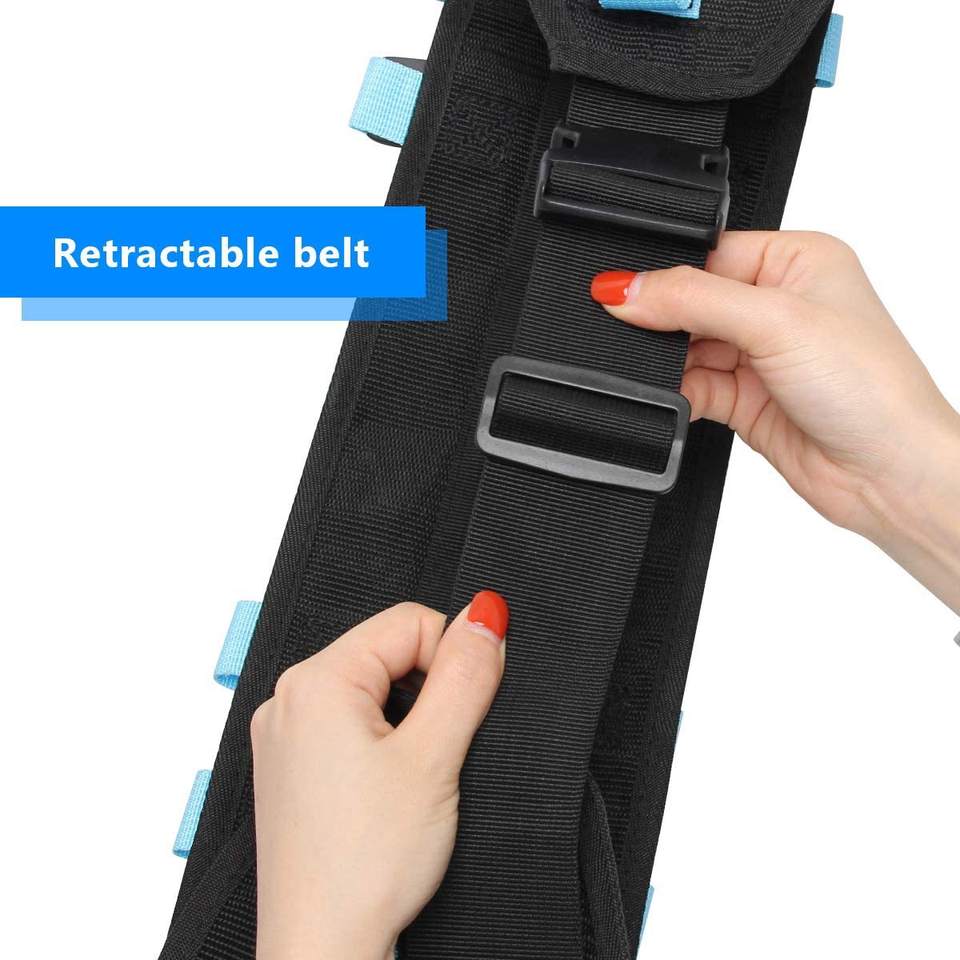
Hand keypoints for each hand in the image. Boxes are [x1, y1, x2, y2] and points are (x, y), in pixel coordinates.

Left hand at [251, 593, 508, 959]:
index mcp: (314, 681)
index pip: (408, 622)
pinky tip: (388, 790)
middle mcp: (288, 700)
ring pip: (372, 690)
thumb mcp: (434, 756)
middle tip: (438, 753)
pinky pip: (348, 724)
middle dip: (428, 691)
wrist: (320, 950)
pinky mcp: (291, 767)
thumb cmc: (362, 867)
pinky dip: (382, 743)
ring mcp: (284, 735)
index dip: (452, 657)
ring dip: (407, 719)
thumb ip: (464, 675)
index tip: (469, 704)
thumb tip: (484, 615)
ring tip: (413, 779)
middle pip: (387, 653)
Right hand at [591, 232, 959, 611]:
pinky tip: (673, 398)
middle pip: (690, 301)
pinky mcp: (743, 400)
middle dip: (662, 322)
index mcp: (797, 261)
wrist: (889, 475)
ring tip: (664, 372)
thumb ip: (694, 299)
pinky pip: (689, 388)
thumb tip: (627, 288)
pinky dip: (674, 395)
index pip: (709, 253)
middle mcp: (776, 305)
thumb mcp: (777, 322)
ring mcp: (758, 355)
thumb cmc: (874, 389)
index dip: (666, 272)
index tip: (625, 291)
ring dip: (667, 363)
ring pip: (684, 348)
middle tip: (635, 334)